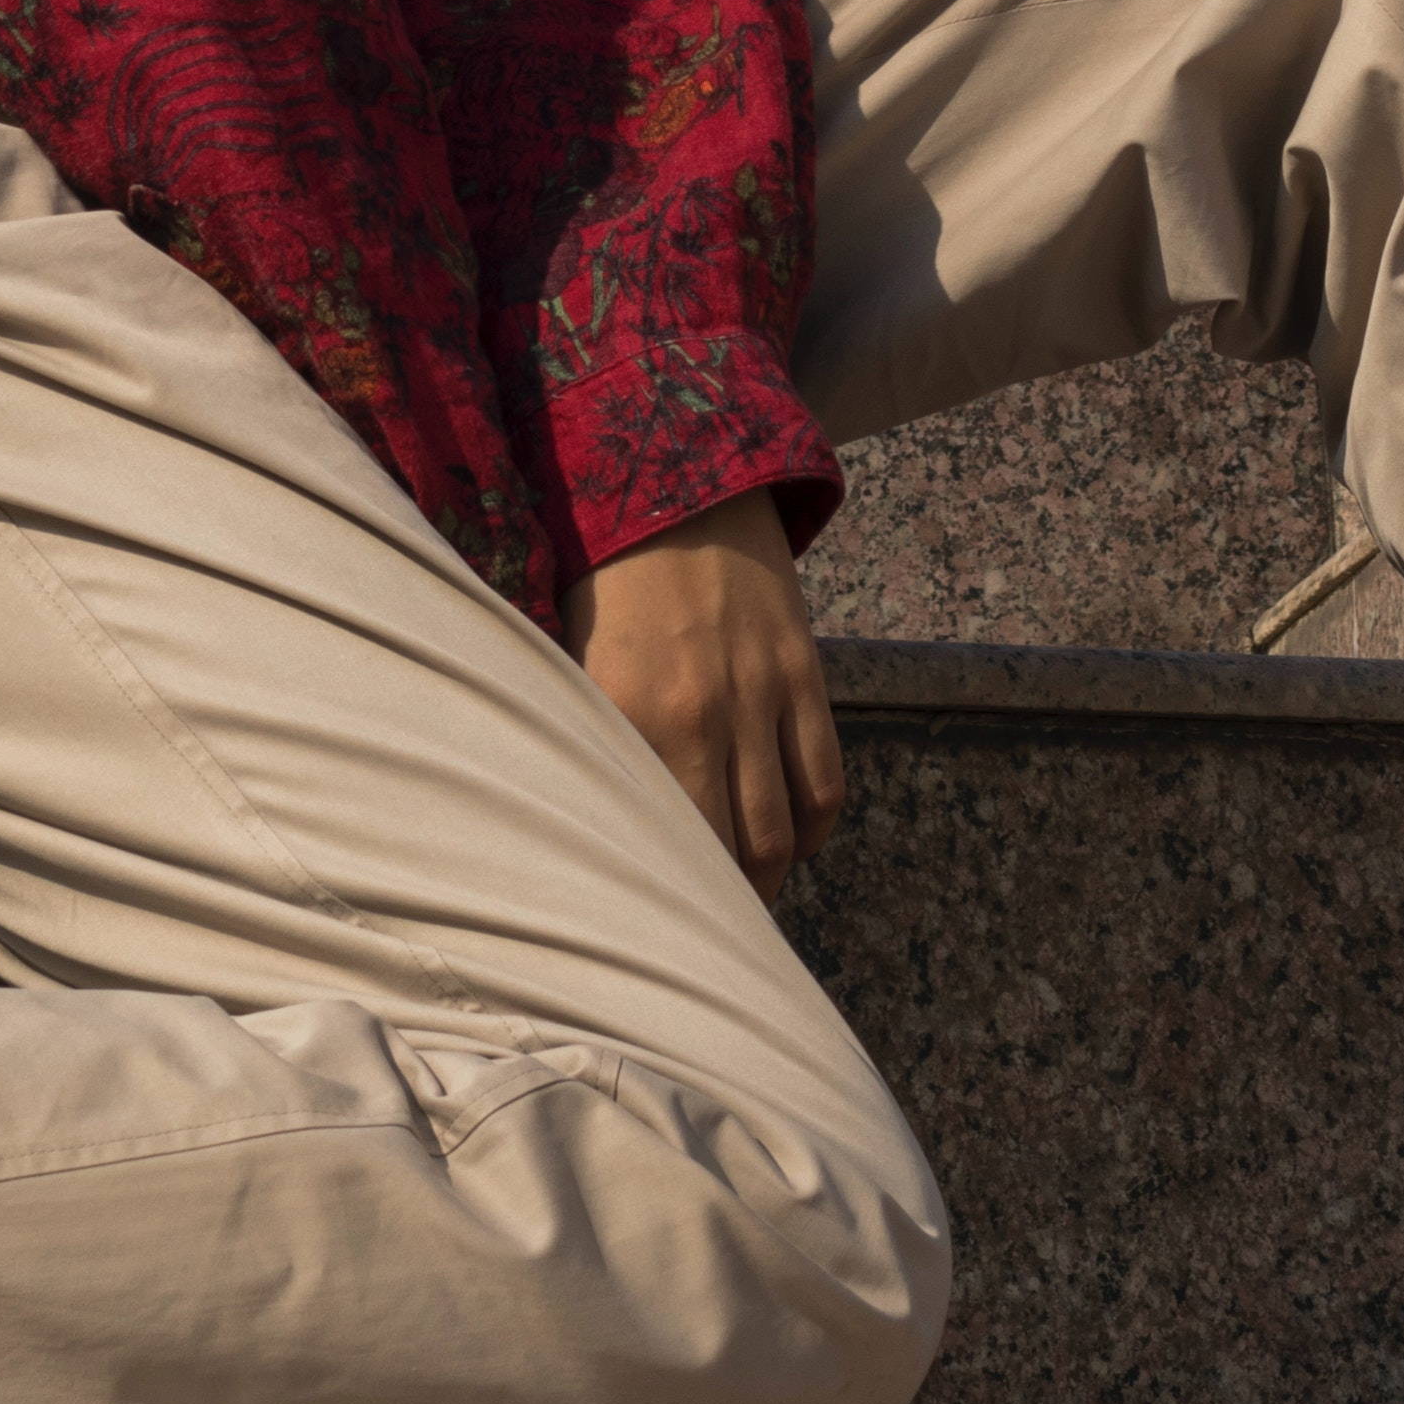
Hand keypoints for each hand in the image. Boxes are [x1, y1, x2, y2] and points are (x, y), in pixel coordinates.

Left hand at [562, 487, 844, 895]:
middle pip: (724, 853)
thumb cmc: (610, 572)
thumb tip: (596, 825)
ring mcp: (759, 695)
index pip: (649, 840)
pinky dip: (812, 829)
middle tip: (706, 929)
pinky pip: (824, 782)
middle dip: (719, 907)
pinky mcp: (805, 674)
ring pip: (778, 833)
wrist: (680, 473)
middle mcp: (696, 714)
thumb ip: (593, 739)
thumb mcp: (579, 656)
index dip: (658, 896)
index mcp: (624, 711)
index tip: (653, 926)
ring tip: (748, 899)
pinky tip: (793, 840)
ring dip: (767, 879)